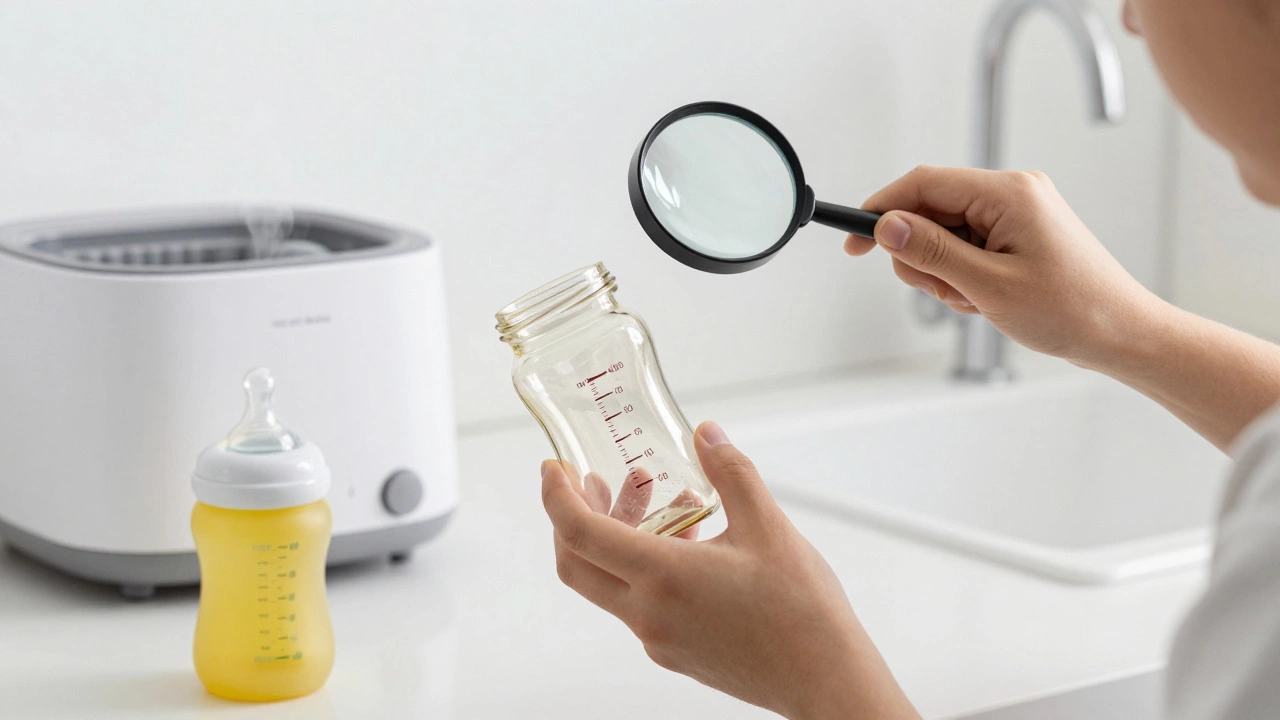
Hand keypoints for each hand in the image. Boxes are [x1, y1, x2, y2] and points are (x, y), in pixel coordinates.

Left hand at [541, 421, 918, 719]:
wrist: (824, 679)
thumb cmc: (802, 611)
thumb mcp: (768, 526)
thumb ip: (731, 473)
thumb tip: (707, 436)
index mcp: (662, 577)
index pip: (579, 533)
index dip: (556, 497)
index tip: (553, 470)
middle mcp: (648, 612)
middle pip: (576, 564)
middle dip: (574, 517)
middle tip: (591, 482)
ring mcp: (657, 637)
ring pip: (610, 582)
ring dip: (620, 537)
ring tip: (660, 498)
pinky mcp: (674, 651)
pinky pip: (638, 603)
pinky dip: (645, 565)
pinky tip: (689, 540)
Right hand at [845, 166, 1164, 368]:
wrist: (1123, 334)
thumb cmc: (1071, 310)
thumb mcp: (988, 286)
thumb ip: (932, 251)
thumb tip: (886, 226)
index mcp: (1008, 192)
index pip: (923, 184)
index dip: (881, 211)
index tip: (853, 244)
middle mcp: (1013, 192)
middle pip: (931, 210)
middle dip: (923, 255)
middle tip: (943, 291)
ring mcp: (1018, 212)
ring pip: (946, 234)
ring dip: (945, 272)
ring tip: (977, 301)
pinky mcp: (1019, 233)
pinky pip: (968, 247)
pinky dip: (965, 276)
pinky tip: (988, 300)